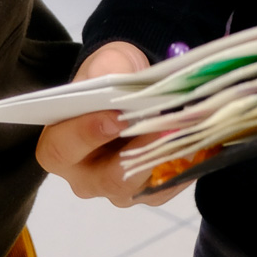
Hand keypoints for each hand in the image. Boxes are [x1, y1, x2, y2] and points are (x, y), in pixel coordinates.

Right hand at [36, 41, 171, 206]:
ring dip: (164, 159)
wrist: (127, 92)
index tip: (116, 116)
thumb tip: (121, 80)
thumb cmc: (107, 79)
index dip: (88, 133)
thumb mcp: (103, 64)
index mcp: (58, 147)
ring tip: (182, 133)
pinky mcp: (148, 192)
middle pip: (108, 179)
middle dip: (136, 152)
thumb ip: (105, 72)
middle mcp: (85, 177)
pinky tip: (198, 144)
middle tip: (158, 127)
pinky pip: (166, 187)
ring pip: (142, 187)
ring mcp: (118, 189)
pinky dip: (184, 165)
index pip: (64, 148)